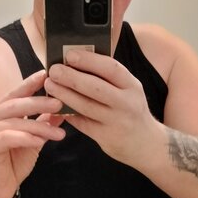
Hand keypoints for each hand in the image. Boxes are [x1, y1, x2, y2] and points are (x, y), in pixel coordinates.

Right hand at [0, 71, 65, 197]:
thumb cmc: (11, 165)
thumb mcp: (32, 141)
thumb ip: (42, 124)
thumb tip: (60, 111)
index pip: (15, 93)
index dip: (30, 83)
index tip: (48, 74)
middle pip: (16, 104)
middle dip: (39, 102)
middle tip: (60, 103)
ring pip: (15, 121)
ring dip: (39, 125)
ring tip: (59, 132)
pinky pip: (9, 136)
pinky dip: (26, 137)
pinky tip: (41, 140)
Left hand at [44, 50, 156, 165]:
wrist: (146, 143)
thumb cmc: (131, 109)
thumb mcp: (128, 90)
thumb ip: (108, 77)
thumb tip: (76, 60)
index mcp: (132, 85)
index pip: (111, 68)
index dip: (89, 60)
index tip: (69, 54)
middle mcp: (126, 103)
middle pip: (96, 88)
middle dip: (71, 77)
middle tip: (53, 70)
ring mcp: (116, 122)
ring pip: (85, 106)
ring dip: (64, 94)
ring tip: (50, 85)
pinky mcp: (106, 138)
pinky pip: (82, 123)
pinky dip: (67, 112)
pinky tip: (55, 104)